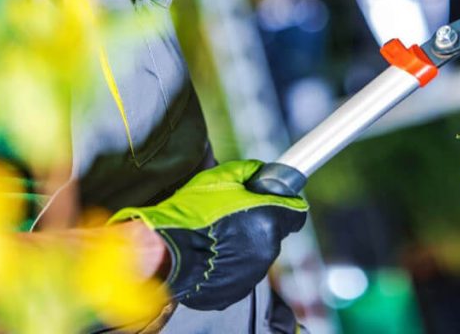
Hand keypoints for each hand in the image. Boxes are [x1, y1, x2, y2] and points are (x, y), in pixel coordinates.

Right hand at [109, 160, 306, 310]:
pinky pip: (242, 270)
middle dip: (260, 222)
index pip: (296, 211)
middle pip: (275, 231)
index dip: (284, 203)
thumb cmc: (189, 214)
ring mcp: (253, 272)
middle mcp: (267, 249)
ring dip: (245, 243)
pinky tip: (213, 252)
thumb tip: (262, 171)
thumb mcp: (220, 178)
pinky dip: (233, 262)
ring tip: (218, 235)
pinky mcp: (237, 289)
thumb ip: (249, 171)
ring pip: (258, 251)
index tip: (273, 200)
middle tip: (233, 216)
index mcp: (269, 220)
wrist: (164, 251)